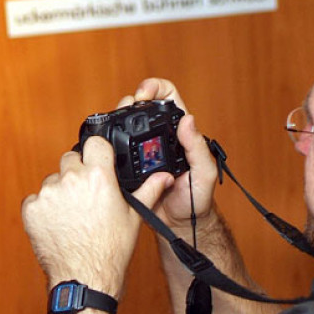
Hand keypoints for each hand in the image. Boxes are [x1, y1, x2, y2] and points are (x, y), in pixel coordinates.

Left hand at [21, 136, 171, 295]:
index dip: (98, 152)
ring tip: (74, 214)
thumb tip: (165, 177)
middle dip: (78, 172)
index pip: (95, 142)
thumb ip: (149, 190)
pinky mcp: (31, 209)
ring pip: (53, 179)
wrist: (85, 278)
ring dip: (61, 191)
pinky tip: (59, 223)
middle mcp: (71, 179)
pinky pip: (37, 199)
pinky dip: (45, 208)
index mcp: (99, 176)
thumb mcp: (133, 217)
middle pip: (71, 159)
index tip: (99, 161)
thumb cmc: (111, 250)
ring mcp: (48, 193)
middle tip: (88, 195)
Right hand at [118, 78, 218, 232]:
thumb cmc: (197, 200)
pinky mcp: (129, 165)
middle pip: (142, 106)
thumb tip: (189, 121)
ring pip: (126, 124)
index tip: (144, 95)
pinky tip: (109, 145)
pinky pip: (117, 147)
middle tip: (128, 109)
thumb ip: (198, 148)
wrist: (179, 225)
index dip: (155, 88)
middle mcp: (160, 137)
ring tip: (116, 126)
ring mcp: (142, 150)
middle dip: (131, 100)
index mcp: (180, 132)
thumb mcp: (204, 174)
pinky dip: (111, 142)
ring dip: (119, 119)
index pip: (168, 97)